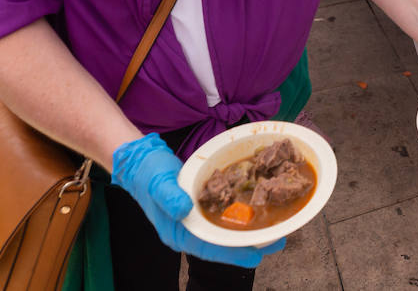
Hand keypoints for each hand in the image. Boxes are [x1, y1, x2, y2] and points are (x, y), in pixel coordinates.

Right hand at [112, 134, 284, 266]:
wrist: (140, 161)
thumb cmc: (148, 173)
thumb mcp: (158, 182)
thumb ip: (170, 197)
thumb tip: (185, 210)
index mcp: (178, 233)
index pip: (209, 248)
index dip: (233, 254)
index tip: (256, 256)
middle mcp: (188, 231)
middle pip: (222, 244)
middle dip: (248, 245)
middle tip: (277, 241)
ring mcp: (194, 222)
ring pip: (224, 233)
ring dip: (247, 233)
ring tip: (273, 231)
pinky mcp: (200, 210)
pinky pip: (223, 218)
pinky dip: (240, 218)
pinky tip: (257, 212)